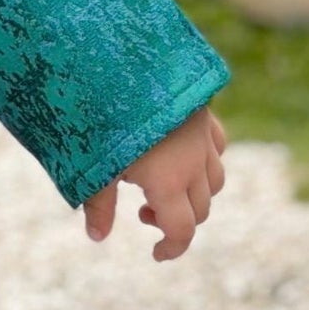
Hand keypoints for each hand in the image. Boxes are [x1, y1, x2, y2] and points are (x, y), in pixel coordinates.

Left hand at [80, 106, 226, 261]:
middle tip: (141, 211)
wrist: (122, 57)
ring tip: (158, 184)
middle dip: (177, 220)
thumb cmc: (101, 114)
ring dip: (193, 193)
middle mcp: (194, 162)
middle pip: (201, 209)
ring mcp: (203, 135)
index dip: (172, 248)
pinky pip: (216, 146)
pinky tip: (178, 152)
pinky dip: (204, 160)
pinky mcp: (204, 111)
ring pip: (215, 179)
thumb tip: (97, 237)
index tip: (155, 253)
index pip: (183, 229)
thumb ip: (98, 203)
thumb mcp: (92, 163)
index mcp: (169, 181)